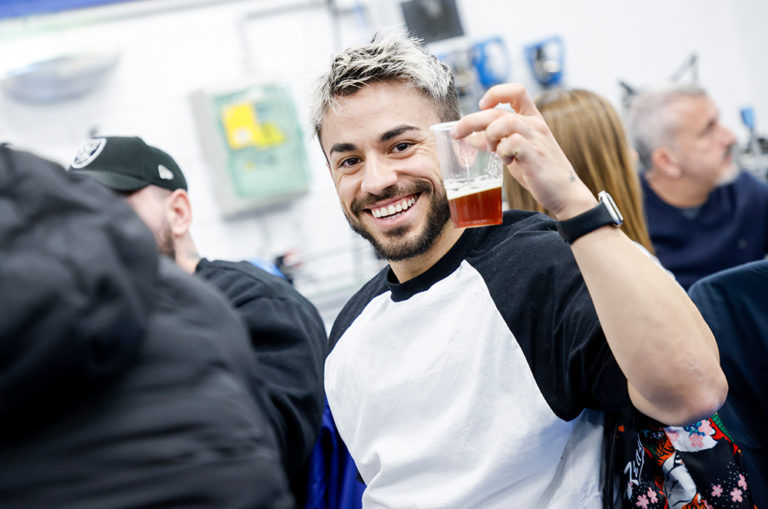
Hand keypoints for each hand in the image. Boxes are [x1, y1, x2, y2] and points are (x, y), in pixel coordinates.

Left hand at [451, 83, 596, 218]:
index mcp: (532, 119)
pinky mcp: (535, 154)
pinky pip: (512, 142)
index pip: (517, 90)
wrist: (565, 194)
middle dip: (471, 120)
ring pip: (504, 121)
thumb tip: (471, 138)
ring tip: (492, 150)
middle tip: (456, 133)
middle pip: (498, 110)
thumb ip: (496, 143)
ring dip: (489, 135)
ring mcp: (536, 138)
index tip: (481, 105)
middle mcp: (535, 124)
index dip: (495, 93)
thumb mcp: (514, 153)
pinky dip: (502, 152)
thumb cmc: (539, 173)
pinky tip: (506, 161)